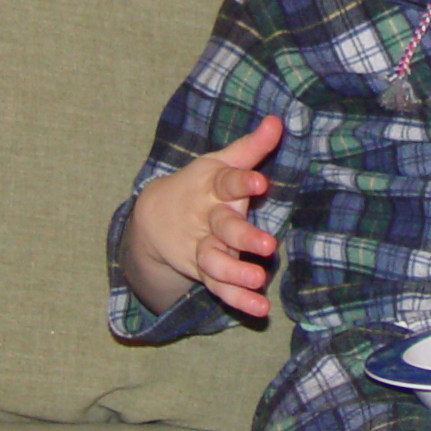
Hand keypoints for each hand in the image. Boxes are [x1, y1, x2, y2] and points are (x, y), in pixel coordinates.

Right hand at [121, 115, 285, 318]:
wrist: (153, 218)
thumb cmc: (199, 184)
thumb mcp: (220, 162)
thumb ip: (251, 147)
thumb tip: (278, 121)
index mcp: (212, 187)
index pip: (227, 182)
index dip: (242, 183)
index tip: (259, 182)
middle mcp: (207, 219)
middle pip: (224, 228)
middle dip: (244, 237)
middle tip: (267, 246)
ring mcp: (203, 247)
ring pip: (216, 262)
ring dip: (236, 274)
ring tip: (258, 280)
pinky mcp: (203, 271)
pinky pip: (219, 288)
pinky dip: (237, 301)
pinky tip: (259, 310)